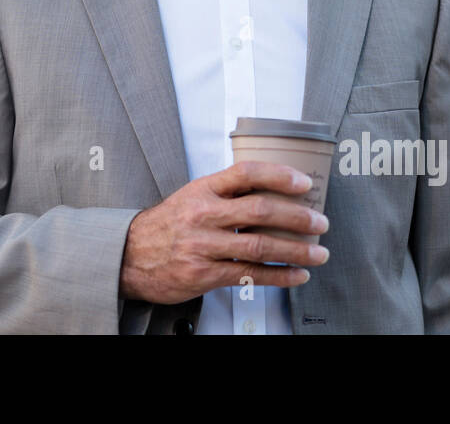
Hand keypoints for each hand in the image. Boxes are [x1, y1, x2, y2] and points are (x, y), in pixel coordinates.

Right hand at [118, 161, 330, 304]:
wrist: (129, 255)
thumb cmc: (166, 225)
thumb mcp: (191, 197)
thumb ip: (226, 193)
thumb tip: (272, 192)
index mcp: (203, 190)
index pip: (245, 173)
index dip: (278, 175)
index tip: (303, 182)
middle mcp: (204, 215)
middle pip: (259, 211)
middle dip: (297, 218)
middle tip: (320, 222)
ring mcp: (203, 246)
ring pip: (260, 247)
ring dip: (296, 251)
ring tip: (318, 253)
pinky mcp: (204, 274)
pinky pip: (250, 275)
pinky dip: (279, 276)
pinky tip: (297, 275)